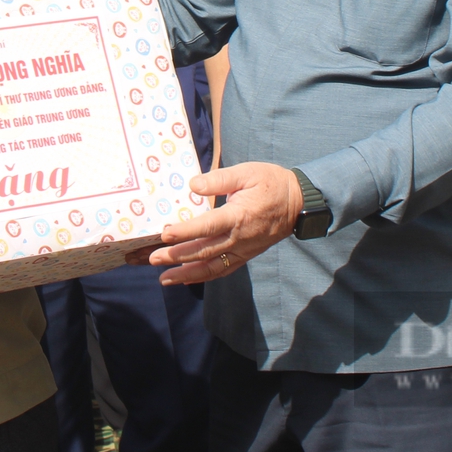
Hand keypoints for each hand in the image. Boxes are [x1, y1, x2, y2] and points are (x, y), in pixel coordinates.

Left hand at [132, 161, 301, 285]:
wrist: (298, 203)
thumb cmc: (271, 182)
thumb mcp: (247, 172)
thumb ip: (218, 179)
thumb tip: (193, 185)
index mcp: (239, 215)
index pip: (208, 226)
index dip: (185, 232)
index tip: (165, 234)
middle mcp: (239, 237)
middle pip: (204, 251)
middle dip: (177, 256)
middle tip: (154, 259)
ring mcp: (243, 249)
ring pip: (212, 267)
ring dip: (187, 274)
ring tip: (164, 278)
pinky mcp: (246, 255)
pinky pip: (224, 270)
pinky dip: (204, 277)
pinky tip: (187, 279)